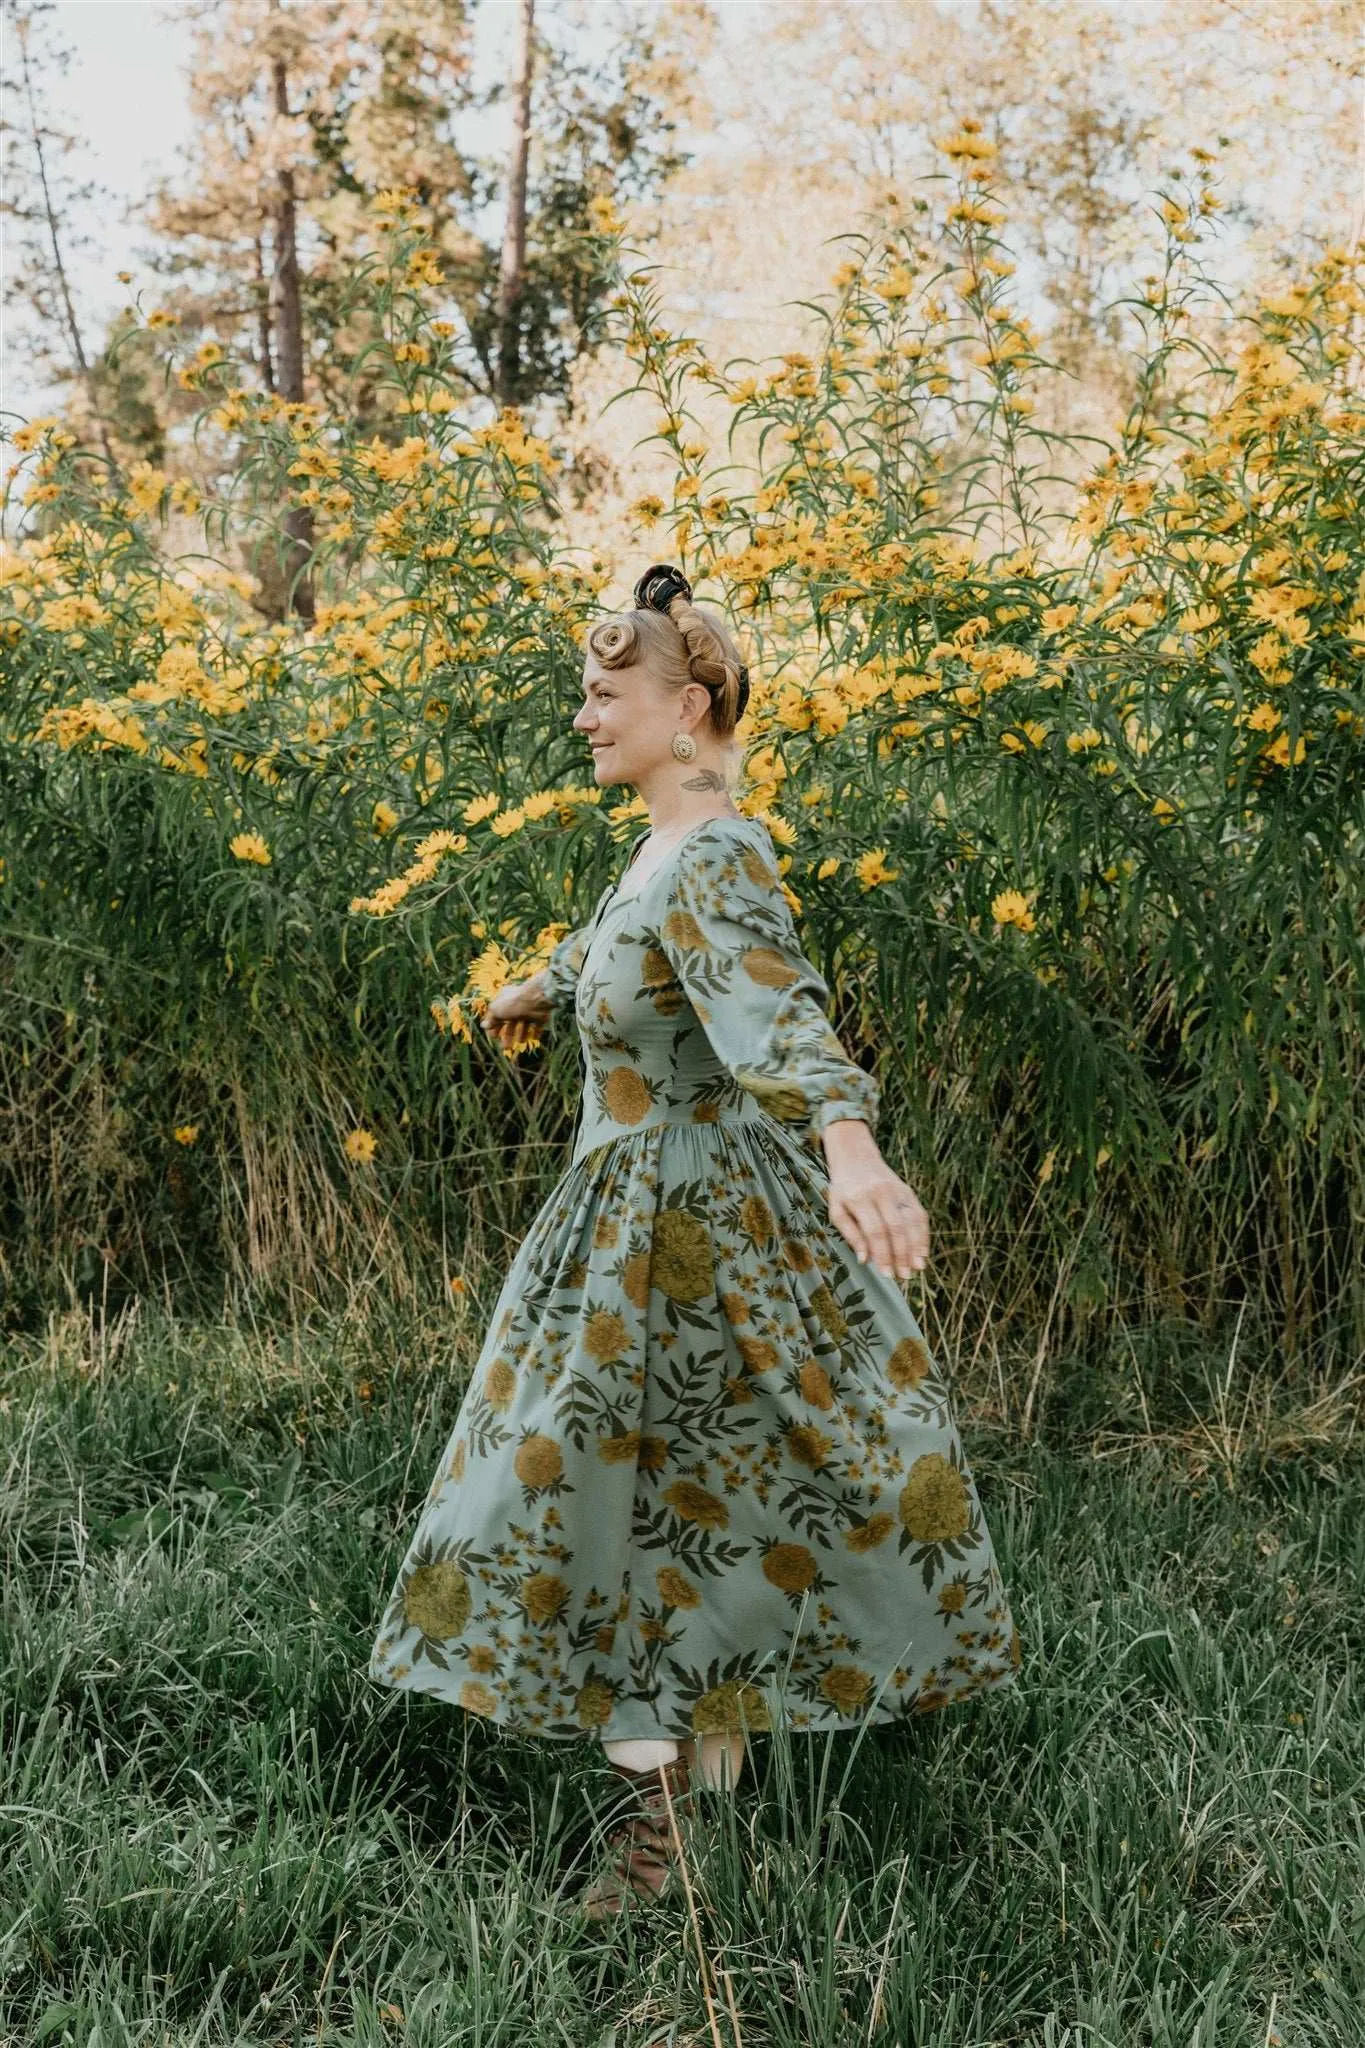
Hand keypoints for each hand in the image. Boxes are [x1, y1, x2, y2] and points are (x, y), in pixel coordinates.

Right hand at [482, 974, 551, 1054]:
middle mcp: (517, 1004)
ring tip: (520, 1043)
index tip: (493, 1037)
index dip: (494, 1026)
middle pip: (510, 1022)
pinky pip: (537, 1026)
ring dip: (521, 1035)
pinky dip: (535, 1033)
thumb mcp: (497, 1011)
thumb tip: (483, 1026)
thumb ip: (491, 1019)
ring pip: (523, 1025)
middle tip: (505, 1047)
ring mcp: (529, 1010)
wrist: (536, 1000)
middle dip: (507, 1035)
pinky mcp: (540, 1015)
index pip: (497, 1014)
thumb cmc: (513, 1004)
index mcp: (505, 1000)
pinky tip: (533, 1039)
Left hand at [821, 1118, 929, 1279]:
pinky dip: (923, 1235)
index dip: (883, 1254)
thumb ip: (850, 1234)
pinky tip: (923, 1252)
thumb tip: (866, 1260)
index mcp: (859, 1197)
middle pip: (896, 1227)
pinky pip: (919, 1215)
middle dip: (902, 1254)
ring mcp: (897, 1190)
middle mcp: (881, 1192)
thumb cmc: (843, 1190)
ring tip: (917, 1268)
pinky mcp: (908, 1191)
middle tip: (904, 1276)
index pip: (875, 1231)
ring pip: (912, 1221)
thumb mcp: (836, 1209)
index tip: (887, 1274)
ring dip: (916, 1247)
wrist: (856, 1157)